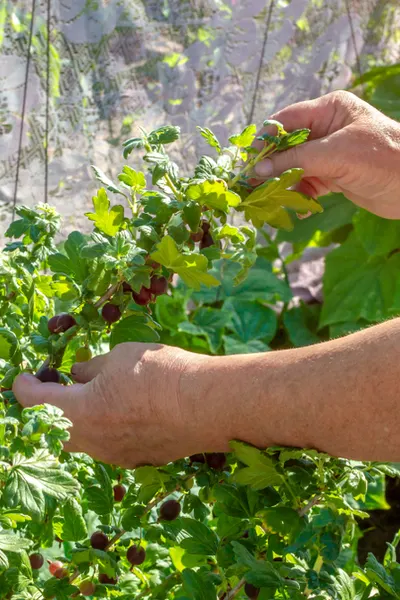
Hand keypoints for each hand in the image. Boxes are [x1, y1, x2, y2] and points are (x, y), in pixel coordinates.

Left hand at [13, 344, 231, 467]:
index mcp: (80, 412)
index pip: (33, 403)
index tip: (22, 377)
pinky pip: (109, 444)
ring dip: (79, 417)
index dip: (22, 387)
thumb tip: (79, 374)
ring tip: (94, 394)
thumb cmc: (162, 373)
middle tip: (55, 386)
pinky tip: (124, 410)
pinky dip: (105, 427)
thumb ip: (93, 368)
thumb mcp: (120, 356)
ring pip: (83, 438)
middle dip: (49, 407)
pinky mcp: (138, 459)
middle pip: (53, 428)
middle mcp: (93, 441)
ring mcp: (116, 455)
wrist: (208, 404)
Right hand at [253, 91, 399, 218]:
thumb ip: (295, 160)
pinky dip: (300, 196)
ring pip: (295, 167)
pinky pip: (308, 184)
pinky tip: (298, 207)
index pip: (287, 120)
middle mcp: (327, 129)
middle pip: (287, 146)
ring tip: (270, 200)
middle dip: (270, 165)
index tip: (247, 159)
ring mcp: (331, 154)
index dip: (265, 139)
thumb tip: (258, 169)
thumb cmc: (382, 158)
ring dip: (283, 183)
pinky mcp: (335, 176)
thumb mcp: (336, 154)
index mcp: (329, 110)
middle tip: (250, 183)